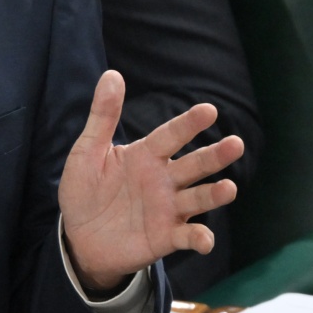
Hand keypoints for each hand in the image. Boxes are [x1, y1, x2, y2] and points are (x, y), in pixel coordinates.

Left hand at [58, 70, 243, 290]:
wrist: (77, 236)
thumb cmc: (84, 189)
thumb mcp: (87, 150)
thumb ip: (103, 115)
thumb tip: (111, 74)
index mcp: (146, 155)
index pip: (171, 135)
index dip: (189, 123)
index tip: (209, 110)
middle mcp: (163, 180)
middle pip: (193, 164)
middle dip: (214, 155)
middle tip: (236, 143)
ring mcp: (167, 209)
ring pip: (197, 198)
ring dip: (214, 194)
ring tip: (229, 187)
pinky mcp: (165, 237)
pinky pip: (187, 236)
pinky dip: (199, 238)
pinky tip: (205, 239)